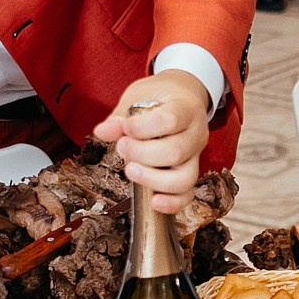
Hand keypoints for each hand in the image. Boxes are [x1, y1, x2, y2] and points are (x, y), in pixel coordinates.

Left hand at [93, 70, 213, 214]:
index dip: (143, 128)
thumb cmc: (160, 96)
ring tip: (130, 170)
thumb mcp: (139, 96)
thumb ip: (122, 117)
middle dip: (141, 154)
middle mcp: (196, 133)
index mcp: (186, 108)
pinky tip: (154, 202)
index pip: (170, 120)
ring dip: (153, 179)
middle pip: (175, 152)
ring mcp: (196, 156)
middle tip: (122, 147)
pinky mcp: (190, 172)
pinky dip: (172, 203)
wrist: (184, 96)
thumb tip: (102, 132)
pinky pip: (187, 194)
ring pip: (184, 178)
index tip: (125, 127)